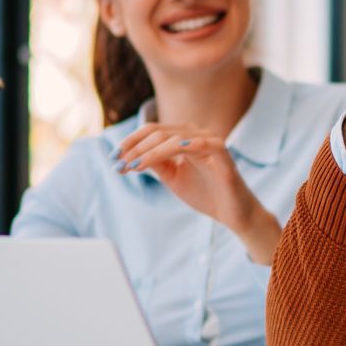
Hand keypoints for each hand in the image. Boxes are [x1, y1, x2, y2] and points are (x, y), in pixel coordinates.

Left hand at [117, 123, 279, 264]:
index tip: (114, 158)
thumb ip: (156, 163)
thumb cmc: (205, 193)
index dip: (131, 142)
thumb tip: (130, 156)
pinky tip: (155, 158)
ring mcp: (210, 141)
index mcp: (185, 137)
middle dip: (134, 148)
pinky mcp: (221, 152)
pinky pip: (197, 144)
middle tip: (118, 164)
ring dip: (147, 152)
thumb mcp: (172, 176)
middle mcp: (197, 134)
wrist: (232, 213)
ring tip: (131, 166)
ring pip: (172, 138)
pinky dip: (174, 149)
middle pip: (159, 132)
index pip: (153, 131)